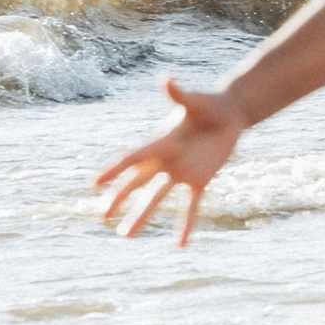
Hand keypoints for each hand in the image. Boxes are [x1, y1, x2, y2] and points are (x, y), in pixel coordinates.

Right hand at [94, 77, 246, 245]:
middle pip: (136, 183)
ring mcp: (180, 173)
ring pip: (155, 199)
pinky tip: (179, 245)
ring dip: (141, 217)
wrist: (230, 113)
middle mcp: (165, 160)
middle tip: (102, 215)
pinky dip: (185, 225)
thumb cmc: (209, 103)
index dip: (113, 171)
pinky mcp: (199, 180)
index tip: (94, 184)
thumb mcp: (194, 101)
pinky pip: (190, 207)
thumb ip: (178, 94)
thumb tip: (165, 79)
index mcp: (160, 142)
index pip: (132, 159)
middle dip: (119, 198)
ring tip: (125, 236)